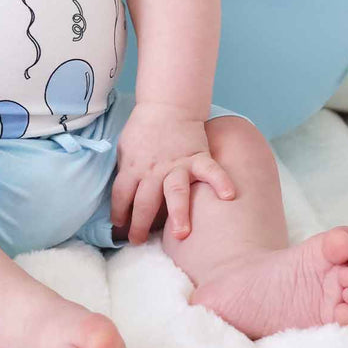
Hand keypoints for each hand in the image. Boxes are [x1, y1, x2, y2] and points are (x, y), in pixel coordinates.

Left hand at [111, 101, 235, 243]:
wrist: (167, 104)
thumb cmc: (144, 129)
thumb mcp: (124, 148)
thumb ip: (125, 172)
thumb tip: (122, 199)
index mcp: (133, 167)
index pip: (121, 195)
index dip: (118, 213)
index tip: (119, 229)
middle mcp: (154, 170)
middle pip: (145, 201)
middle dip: (140, 224)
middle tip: (138, 242)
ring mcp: (177, 165)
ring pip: (175, 191)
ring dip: (178, 213)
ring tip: (181, 235)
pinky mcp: (197, 158)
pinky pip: (211, 171)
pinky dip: (220, 182)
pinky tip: (228, 196)